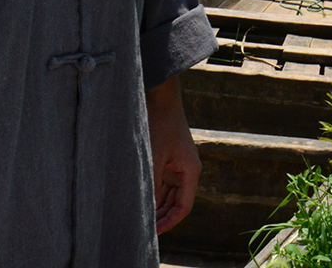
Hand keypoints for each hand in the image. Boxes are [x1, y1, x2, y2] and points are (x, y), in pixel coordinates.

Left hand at [147, 78, 199, 234]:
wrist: (160, 98)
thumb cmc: (160, 124)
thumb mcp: (154, 156)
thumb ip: (152, 182)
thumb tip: (147, 207)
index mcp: (190, 171)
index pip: (183, 206)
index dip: (170, 221)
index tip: (155, 232)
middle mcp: (187, 171)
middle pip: (177, 202)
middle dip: (162, 216)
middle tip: (144, 229)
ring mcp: (177, 165)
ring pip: (169, 195)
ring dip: (157, 206)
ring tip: (141, 218)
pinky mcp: (168, 159)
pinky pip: (162, 183)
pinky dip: (153, 193)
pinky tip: (141, 201)